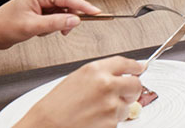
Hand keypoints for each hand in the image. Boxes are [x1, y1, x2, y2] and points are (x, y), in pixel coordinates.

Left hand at [0, 0, 101, 50]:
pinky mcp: (41, 10)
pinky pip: (56, 17)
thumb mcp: (32, 26)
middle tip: (64, 30)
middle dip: (67, 18)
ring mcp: (42, 1)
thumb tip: (75, 20)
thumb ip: (56, 23)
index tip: (97, 12)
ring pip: (63, 12)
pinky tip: (41, 30)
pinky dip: (53, 26)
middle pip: (68, 4)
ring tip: (42, 30)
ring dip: (57, 24)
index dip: (84, 7)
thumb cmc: (4, 26)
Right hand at [15, 57, 142, 127]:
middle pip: (136, 84)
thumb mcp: (77, 79)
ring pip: (128, 105)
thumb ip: (101, 74)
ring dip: (118, 108)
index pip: (126, 63)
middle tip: (125, 93)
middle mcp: (106, 85)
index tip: (140, 68)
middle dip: (132, 89)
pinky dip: (110, 121)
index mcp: (96, 70)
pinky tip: (94, 118)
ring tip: (97, 110)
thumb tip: (120, 74)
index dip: (136, 66)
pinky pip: (118, 120)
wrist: (44, 126)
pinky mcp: (111, 122)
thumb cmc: (55, 105)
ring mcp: (111, 105)